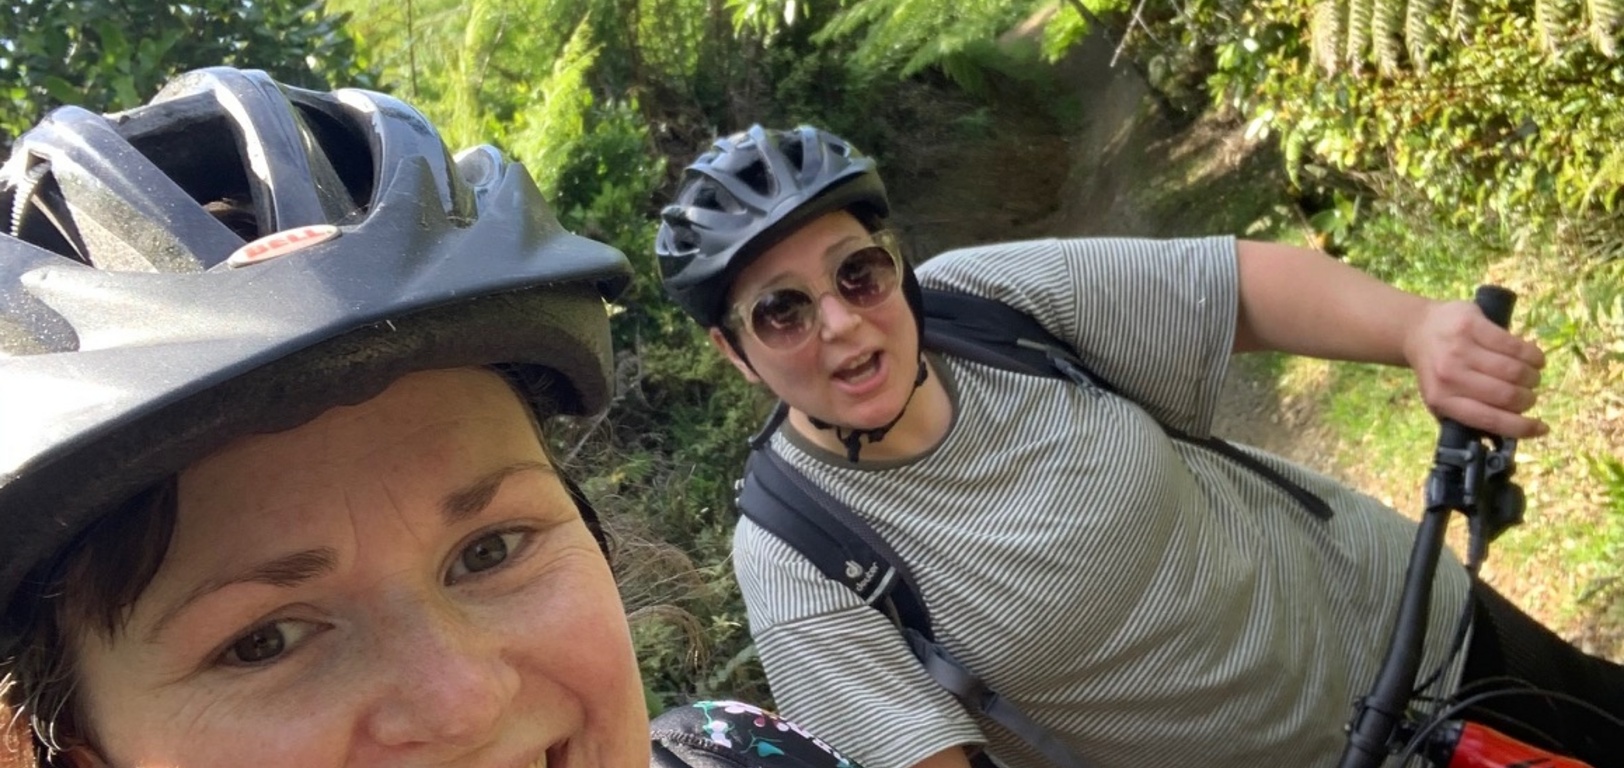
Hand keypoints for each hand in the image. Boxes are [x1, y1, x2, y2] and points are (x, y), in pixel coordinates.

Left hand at [1402, 300, 1547, 437]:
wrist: (1420, 331)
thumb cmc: (1438, 371)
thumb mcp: (1442, 399)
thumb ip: (1468, 416)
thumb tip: (1508, 434)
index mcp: (1441, 400)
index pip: (1489, 420)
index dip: (1522, 428)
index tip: (1542, 429)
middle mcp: (1449, 375)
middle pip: (1508, 395)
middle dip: (1528, 399)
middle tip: (1529, 396)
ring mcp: (1459, 349)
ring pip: (1515, 370)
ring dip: (1532, 377)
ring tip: (1531, 378)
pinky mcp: (1472, 325)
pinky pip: (1515, 345)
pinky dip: (1533, 355)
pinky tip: (1534, 359)